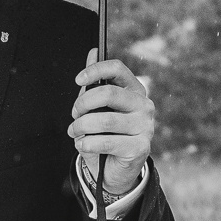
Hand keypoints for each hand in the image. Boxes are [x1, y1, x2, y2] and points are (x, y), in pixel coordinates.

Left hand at [71, 50, 154, 195]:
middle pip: (108, 93)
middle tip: (74, 115)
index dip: (95, 70)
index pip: (117, 69)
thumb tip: (93, 51)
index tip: (78, 80)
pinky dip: (87, 143)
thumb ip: (96, 82)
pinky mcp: (141, 148)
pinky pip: (106, 141)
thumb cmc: (106, 134)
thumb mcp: (98, 107)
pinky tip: (82, 145)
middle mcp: (144, 106)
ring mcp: (146, 127)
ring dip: (81, 127)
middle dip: (82, 104)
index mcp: (135, 90)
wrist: (116, 169)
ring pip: (104, 120)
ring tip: (74, 133)